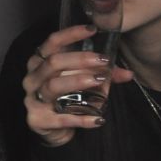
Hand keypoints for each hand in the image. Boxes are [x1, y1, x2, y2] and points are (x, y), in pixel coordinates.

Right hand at [22, 25, 132, 147]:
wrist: (54, 130)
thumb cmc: (67, 98)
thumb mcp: (83, 81)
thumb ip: (104, 75)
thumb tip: (129, 74)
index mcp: (40, 61)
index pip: (53, 42)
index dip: (71, 34)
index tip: (92, 30)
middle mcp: (33, 77)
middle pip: (54, 62)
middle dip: (80, 59)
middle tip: (104, 61)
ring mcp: (32, 99)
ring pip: (53, 86)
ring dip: (78, 82)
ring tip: (100, 82)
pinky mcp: (37, 120)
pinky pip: (61, 118)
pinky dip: (81, 119)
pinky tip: (97, 119)